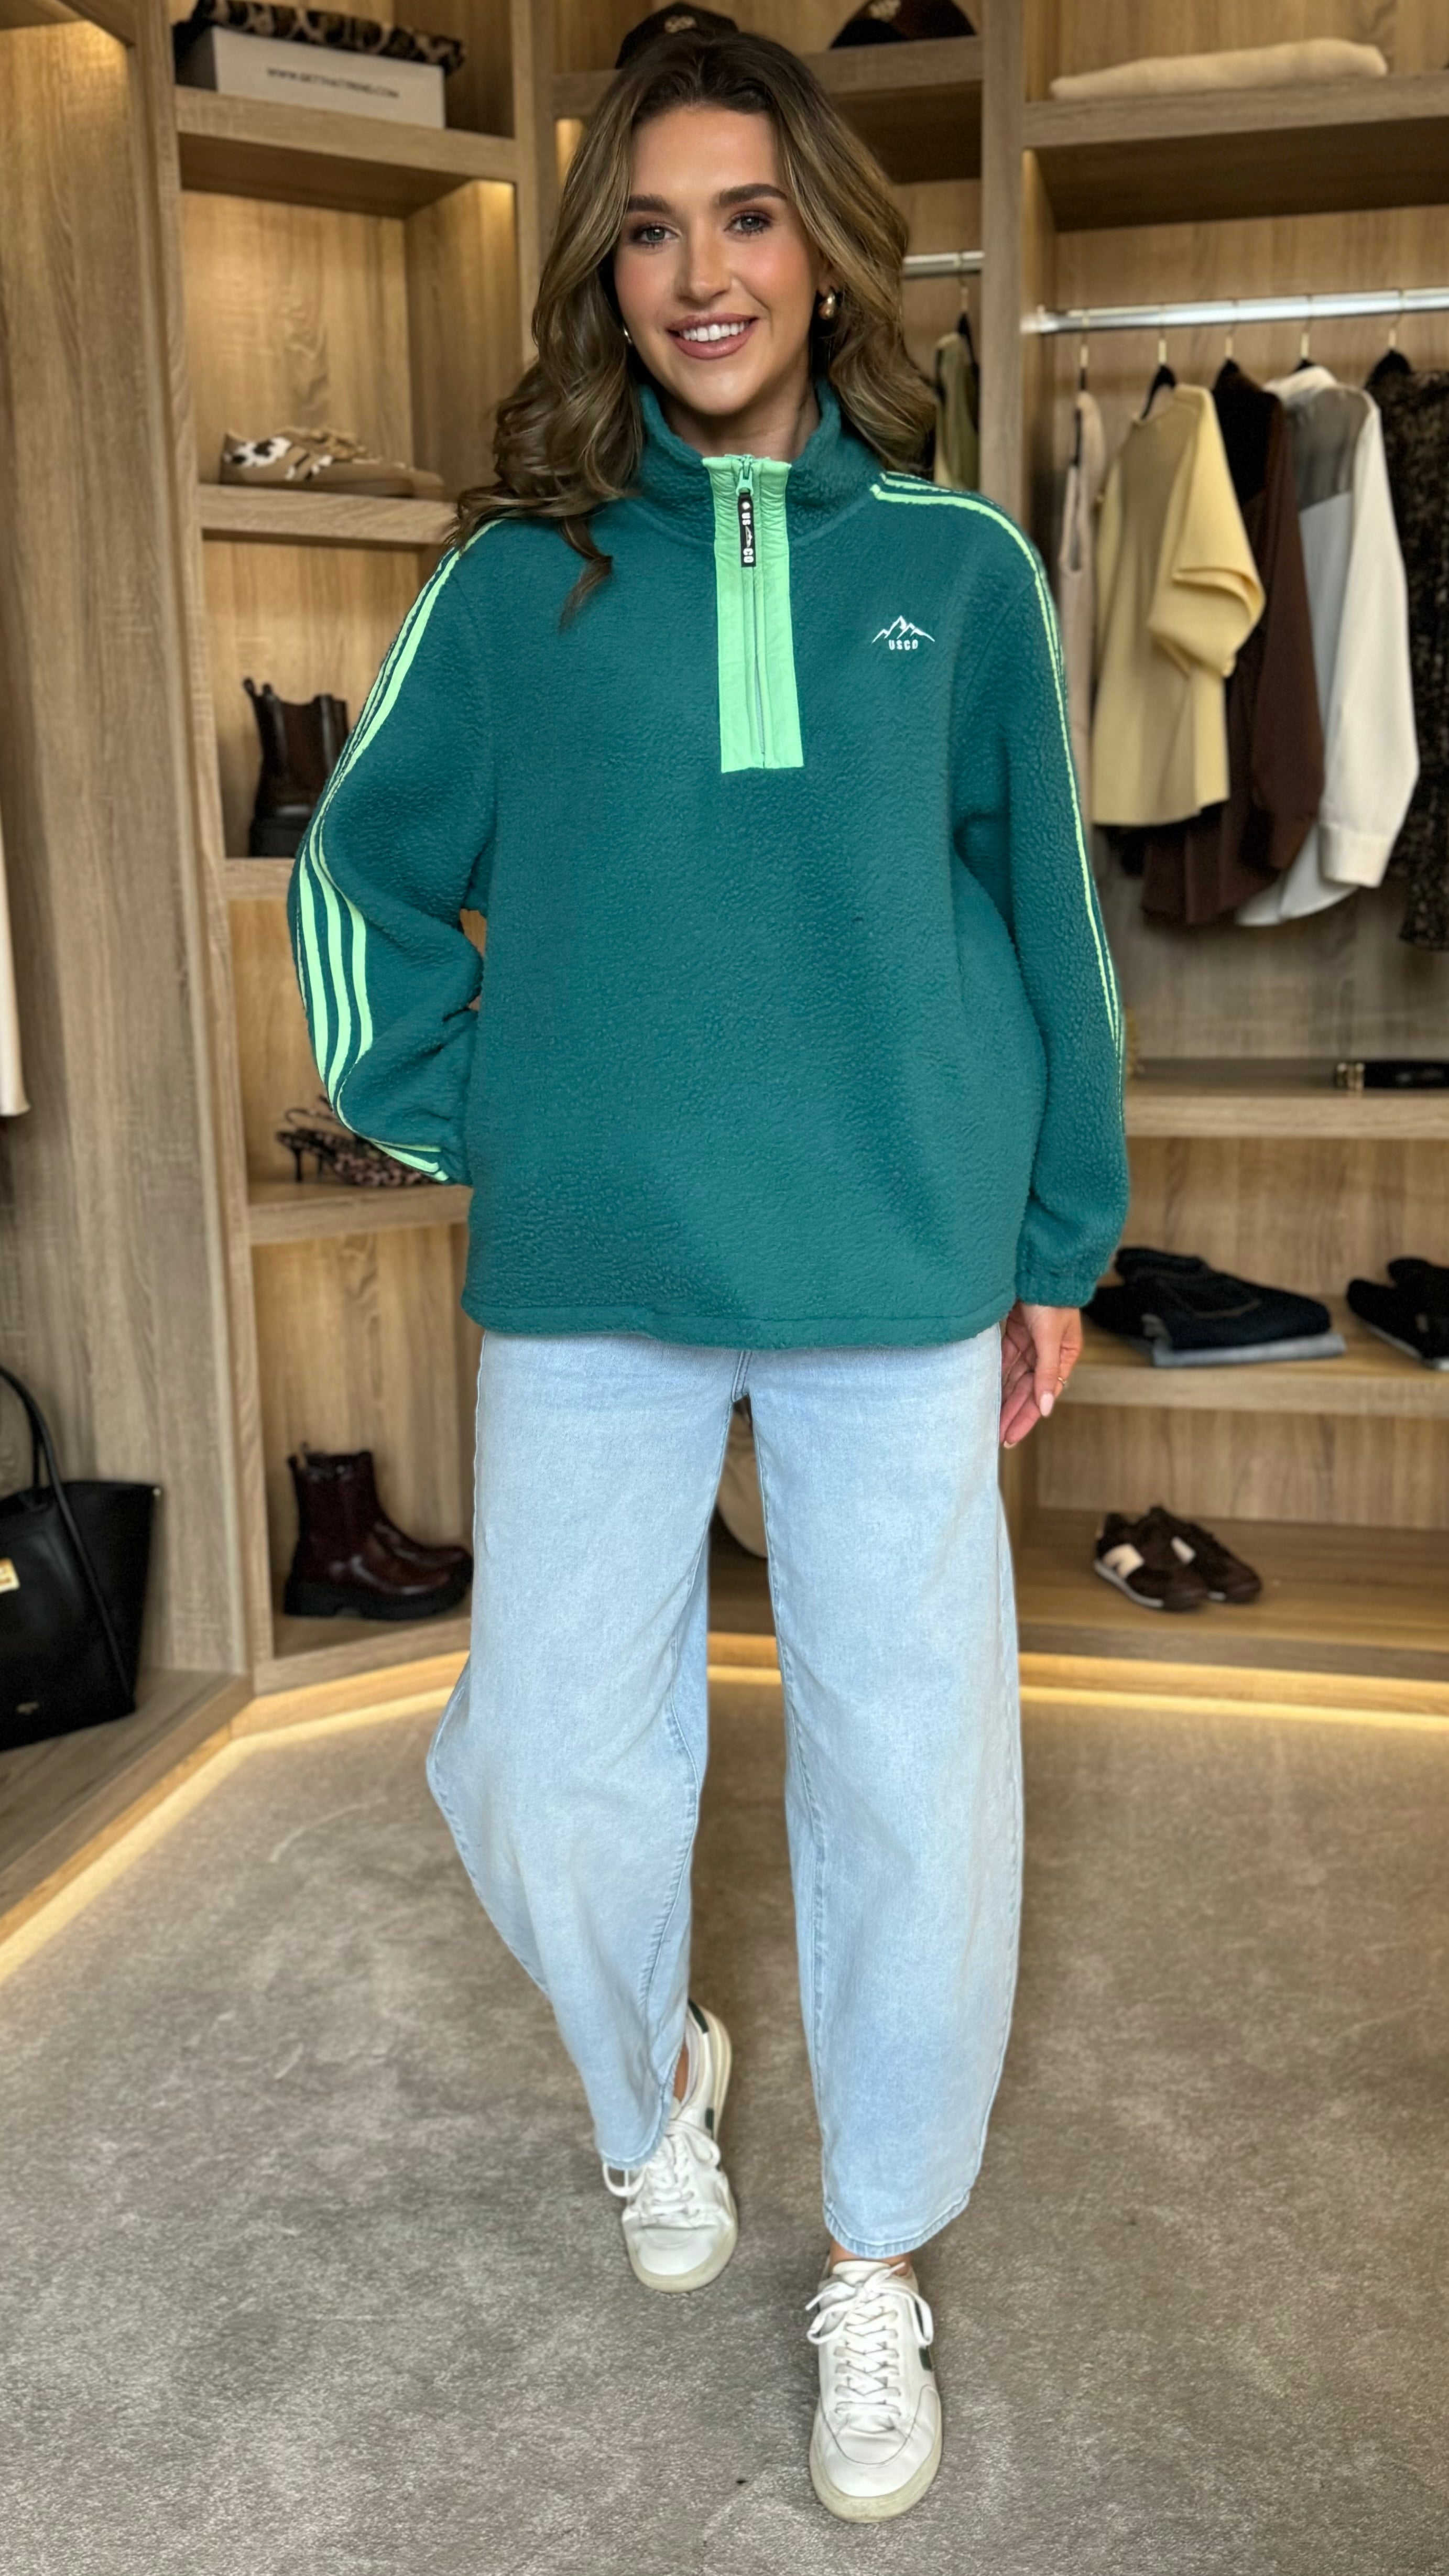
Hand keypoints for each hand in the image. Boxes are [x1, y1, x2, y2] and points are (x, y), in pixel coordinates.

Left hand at [999, 1301, 1081, 1448]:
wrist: (1036, 1265)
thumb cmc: (1050, 1298)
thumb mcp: (1050, 1338)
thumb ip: (1048, 1373)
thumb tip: (1047, 1407)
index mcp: (1063, 1355)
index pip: (1043, 1394)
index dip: (1026, 1416)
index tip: (1010, 1436)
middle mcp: (1047, 1353)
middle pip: (1027, 1390)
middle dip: (1012, 1413)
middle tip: (995, 1435)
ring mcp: (1030, 1343)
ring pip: (1014, 1378)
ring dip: (1003, 1398)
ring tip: (988, 1420)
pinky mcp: (1015, 1333)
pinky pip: (1005, 1361)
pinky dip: (996, 1377)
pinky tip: (986, 1392)